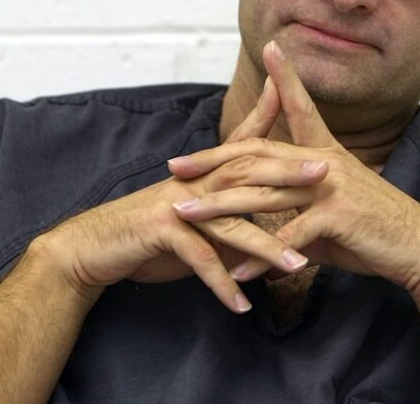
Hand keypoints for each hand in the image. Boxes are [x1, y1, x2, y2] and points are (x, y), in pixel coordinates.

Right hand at [37, 76, 325, 312]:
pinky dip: (222, 285)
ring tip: (299, 266)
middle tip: (326, 173)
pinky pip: (199, 259)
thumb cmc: (149, 236)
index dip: (272, 124)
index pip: (244, 145)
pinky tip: (243, 306)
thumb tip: (267, 242)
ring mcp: (177, 205)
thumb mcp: (197, 227)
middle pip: (247, 172)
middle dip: (287, 173)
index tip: (306, 114)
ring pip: (230, 221)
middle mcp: (194, 182)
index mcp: (204, 175)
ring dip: (266, 247)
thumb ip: (231, 228)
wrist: (94, 248)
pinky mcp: (161, 231)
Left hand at [170, 41, 419, 293]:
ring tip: (184, 214)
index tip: (270, 47)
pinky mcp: (336, 218)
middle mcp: (325, 163)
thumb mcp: (333, 211)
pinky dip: (258, 257)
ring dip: (217, 208)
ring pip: (261, 194)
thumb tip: (275, 223)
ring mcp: (330, 188)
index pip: (300, 106)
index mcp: (326, 154)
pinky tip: (235, 272)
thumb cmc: (375, 230)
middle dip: (212, 160)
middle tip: (175, 166)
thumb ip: (302, 208)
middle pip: (257, 154)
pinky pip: (286, 238)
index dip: (285, 77)